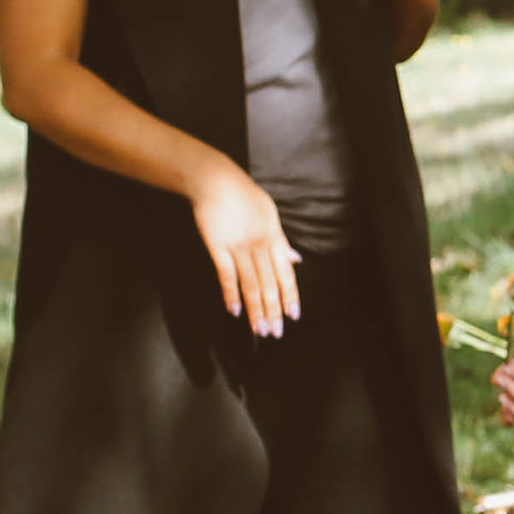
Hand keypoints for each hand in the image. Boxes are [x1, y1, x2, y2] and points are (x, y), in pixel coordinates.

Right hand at [186, 154, 301, 337]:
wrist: (217, 181)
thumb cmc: (245, 197)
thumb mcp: (270, 215)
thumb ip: (281, 241)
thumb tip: (295, 260)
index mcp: (275, 238)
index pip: (285, 273)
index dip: (290, 295)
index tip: (294, 316)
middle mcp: (260, 245)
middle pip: (269, 283)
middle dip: (273, 310)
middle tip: (276, 332)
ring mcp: (239, 247)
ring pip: (251, 284)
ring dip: (255, 309)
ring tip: (259, 329)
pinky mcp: (218, 247)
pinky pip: (226, 275)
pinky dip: (230, 294)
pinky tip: (234, 311)